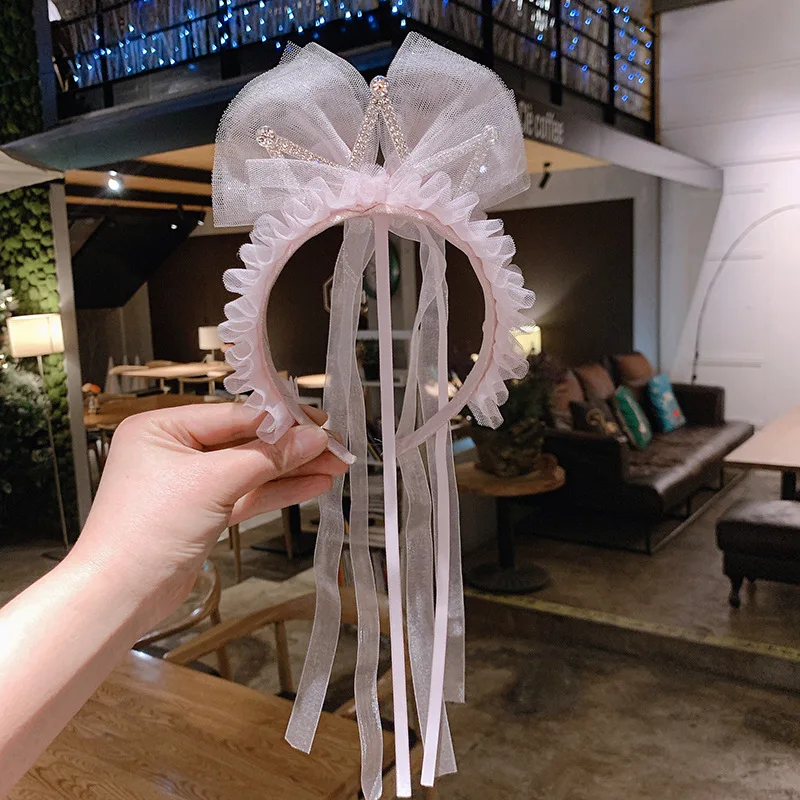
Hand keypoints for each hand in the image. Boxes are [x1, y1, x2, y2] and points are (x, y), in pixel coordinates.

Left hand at [70, 402, 344, 628]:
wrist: (119, 597)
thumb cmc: (147, 530)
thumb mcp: (213, 483)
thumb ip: (267, 458)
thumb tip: (314, 438)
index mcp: (163, 427)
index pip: (235, 415)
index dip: (282, 420)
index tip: (321, 423)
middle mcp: (175, 449)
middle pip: (247, 441)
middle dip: (293, 447)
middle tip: (336, 446)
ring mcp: (189, 483)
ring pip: (251, 469)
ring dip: (292, 469)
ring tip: (335, 466)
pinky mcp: (202, 513)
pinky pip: (246, 494)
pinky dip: (277, 491)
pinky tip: (312, 485)